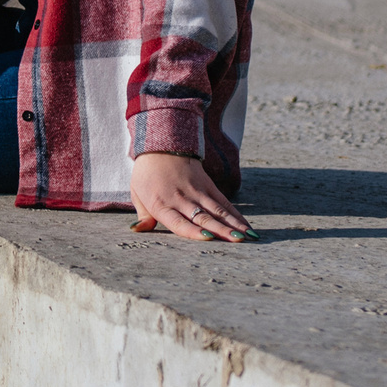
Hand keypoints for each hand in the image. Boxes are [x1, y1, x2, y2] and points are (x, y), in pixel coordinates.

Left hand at [129, 152, 255, 241]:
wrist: (161, 144)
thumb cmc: (147, 174)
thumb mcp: (138, 193)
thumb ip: (143, 215)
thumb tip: (137, 231)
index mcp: (161, 203)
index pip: (178, 221)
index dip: (193, 231)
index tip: (208, 238)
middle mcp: (181, 198)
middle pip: (203, 217)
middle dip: (221, 230)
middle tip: (238, 241)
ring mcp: (197, 191)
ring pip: (218, 210)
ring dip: (234, 224)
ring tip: (249, 237)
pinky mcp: (208, 186)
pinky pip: (224, 203)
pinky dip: (236, 216)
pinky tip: (247, 228)